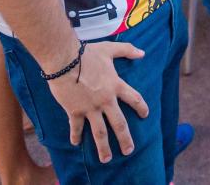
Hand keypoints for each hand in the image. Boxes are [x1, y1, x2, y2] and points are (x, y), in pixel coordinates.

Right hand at [46, 41, 149, 162]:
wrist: (64, 59)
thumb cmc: (87, 53)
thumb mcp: (110, 49)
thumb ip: (127, 51)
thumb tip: (143, 52)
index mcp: (116, 85)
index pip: (135, 99)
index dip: (141, 107)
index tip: (145, 115)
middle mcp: (106, 100)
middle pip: (119, 124)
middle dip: (125, 139)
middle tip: (129, 151)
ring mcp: (90, 107)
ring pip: (99, 132)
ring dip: (103, 147)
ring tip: (106, 159)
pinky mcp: (74, 111)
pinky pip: (76, 127)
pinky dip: (76, 136)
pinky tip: (76, 144)